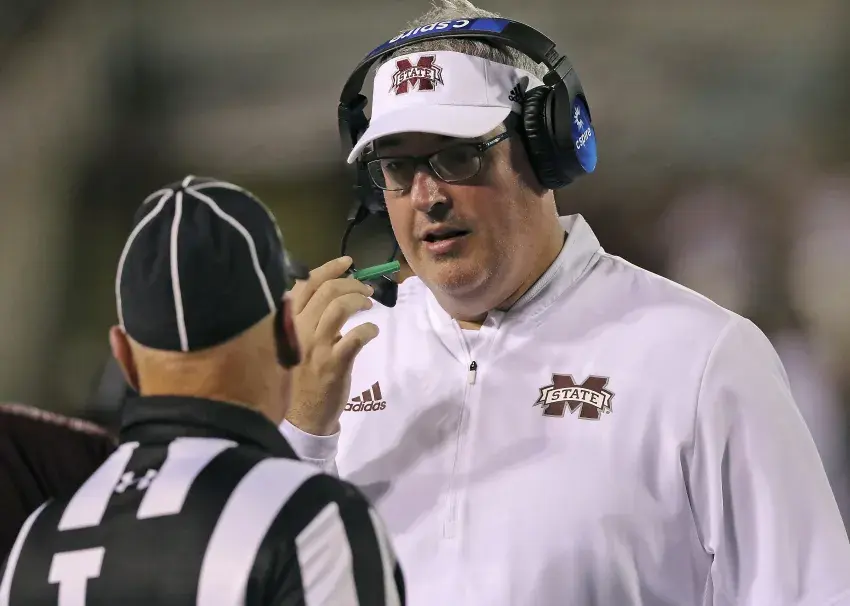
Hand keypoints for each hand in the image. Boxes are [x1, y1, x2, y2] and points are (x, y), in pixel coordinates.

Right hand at [285, 257, 378, 435]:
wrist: (303, 414)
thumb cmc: (301, 373)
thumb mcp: (295, 338)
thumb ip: (306, 315)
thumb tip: (329, 288)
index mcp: (287, 320)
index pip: (305, 283)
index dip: (329, 268)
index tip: (347, 263)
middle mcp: (298, 329)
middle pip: (326, 290)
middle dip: (351, 283)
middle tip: (366, 289)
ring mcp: (315, 346)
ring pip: (339, 307)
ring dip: (359, 300)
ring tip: (369, 304)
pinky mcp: (333, 363)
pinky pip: (355, 336)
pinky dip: (368, 329)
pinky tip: (372, 331)